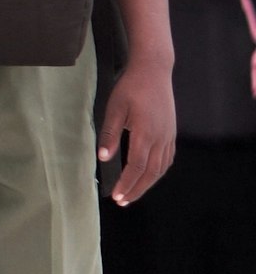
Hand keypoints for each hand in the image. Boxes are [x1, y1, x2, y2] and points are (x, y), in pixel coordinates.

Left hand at [99, 59, 176, 204]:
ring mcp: (168, 136)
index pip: (137, 167)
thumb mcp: (115, 108)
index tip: (116, 196)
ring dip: (147, 183)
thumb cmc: (130, 87)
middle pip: (151, 173)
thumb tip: (103, 158)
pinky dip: (158, 172)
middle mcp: (160, 138)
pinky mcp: (171, 132)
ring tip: (133, 193)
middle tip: (122, 201)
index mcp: (145, 133)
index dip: (127, 183)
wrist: (153, 71)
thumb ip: (109, 134)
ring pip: (161, 168)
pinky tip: (149, 175)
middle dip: (136, 189)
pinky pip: (167, 158)